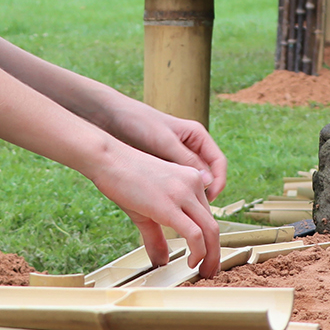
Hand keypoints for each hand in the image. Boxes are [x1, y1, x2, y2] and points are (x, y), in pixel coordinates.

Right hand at [88, 142, 223, 278]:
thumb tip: (161, 260)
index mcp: (191, 181)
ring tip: (204, 271)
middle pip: (214, 225)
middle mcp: (194, 184)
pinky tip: (191, 262)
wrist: (109, 159)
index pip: (207, 216)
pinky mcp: (170, 205)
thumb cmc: (123, 179)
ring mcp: (184, 193)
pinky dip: (199, 252)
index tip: (206, 257)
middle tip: (211, 271)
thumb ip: (157, 236)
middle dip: (216, 253)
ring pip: (211, 231)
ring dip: (211, 257)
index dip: (209, 240)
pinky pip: (195, 234)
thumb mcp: (146, 209)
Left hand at [96, 96, 227, 201]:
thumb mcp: (163, 141)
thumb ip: (186, 159)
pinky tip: (168, 205)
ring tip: (183, 212)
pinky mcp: (163, 165)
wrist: (110, 116)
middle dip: (205, 194)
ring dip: (190, 196)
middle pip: (208, 175)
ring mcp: (177, 156)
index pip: (218, 163)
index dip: (219, 182)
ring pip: (192, 181)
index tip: (210, 199)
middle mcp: (190, 146)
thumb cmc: (137, 122)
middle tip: (196, 213)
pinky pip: (175, 183)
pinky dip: (175, 194)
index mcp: (197, 136)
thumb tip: (207, 182)